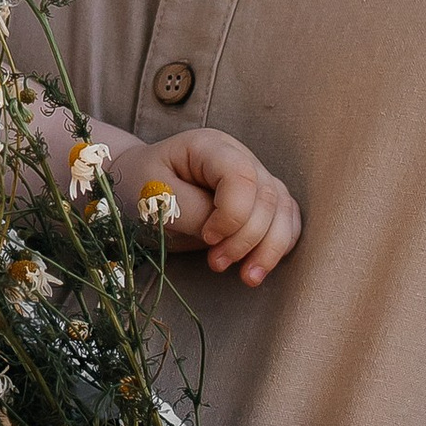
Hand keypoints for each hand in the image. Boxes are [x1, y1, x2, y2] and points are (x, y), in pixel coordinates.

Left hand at [147, 128, 302, 285]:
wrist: (139, 189)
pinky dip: (279, 246)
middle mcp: (239, 157)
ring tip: (247, 277)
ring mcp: (254, 177)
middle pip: (266, 197)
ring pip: (283, 211)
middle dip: (246, 239)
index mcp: (209, 147)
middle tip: (216, 264)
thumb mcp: (154, 198)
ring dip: (269, 249)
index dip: (232, 214)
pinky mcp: (261, 201)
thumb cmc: (142, 188)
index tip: (207, 238)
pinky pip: (287, 221)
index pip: (240, 176)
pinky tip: (258, 267)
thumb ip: (191, 212)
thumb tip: (222, 233)